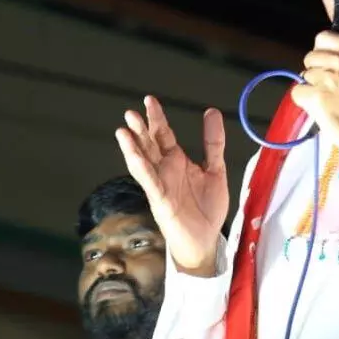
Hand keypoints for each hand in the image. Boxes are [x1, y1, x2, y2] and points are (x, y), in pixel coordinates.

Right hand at [115, 96, 228, 276]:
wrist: (206, 239)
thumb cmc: (207, 207)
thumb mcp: (215, 169)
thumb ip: (213, 142)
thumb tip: (212, 111)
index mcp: (177, 161)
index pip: (163, 134)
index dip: (156, 118)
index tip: (149, 100)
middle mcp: (165, 170)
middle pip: (149, 145)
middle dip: (140, 129)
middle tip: (131, 112)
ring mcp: (161, 185)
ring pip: (143, 162)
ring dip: (133, 147)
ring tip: (123, 131)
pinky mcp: (161, 201)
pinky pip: (150, 183)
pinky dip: (143, 170)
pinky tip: (135, 158)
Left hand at [291, 9, 338, 136]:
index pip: (323, 37)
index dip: (324, 51)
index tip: (332, 65)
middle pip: (311, 57)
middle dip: (317, 71)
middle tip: (332, 87)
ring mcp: (326, 78)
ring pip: (305, 75)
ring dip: (313, 87)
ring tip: (329, 99)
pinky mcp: (315, 96)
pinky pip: (298, 91)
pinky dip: (305, 101)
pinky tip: (319, 107)